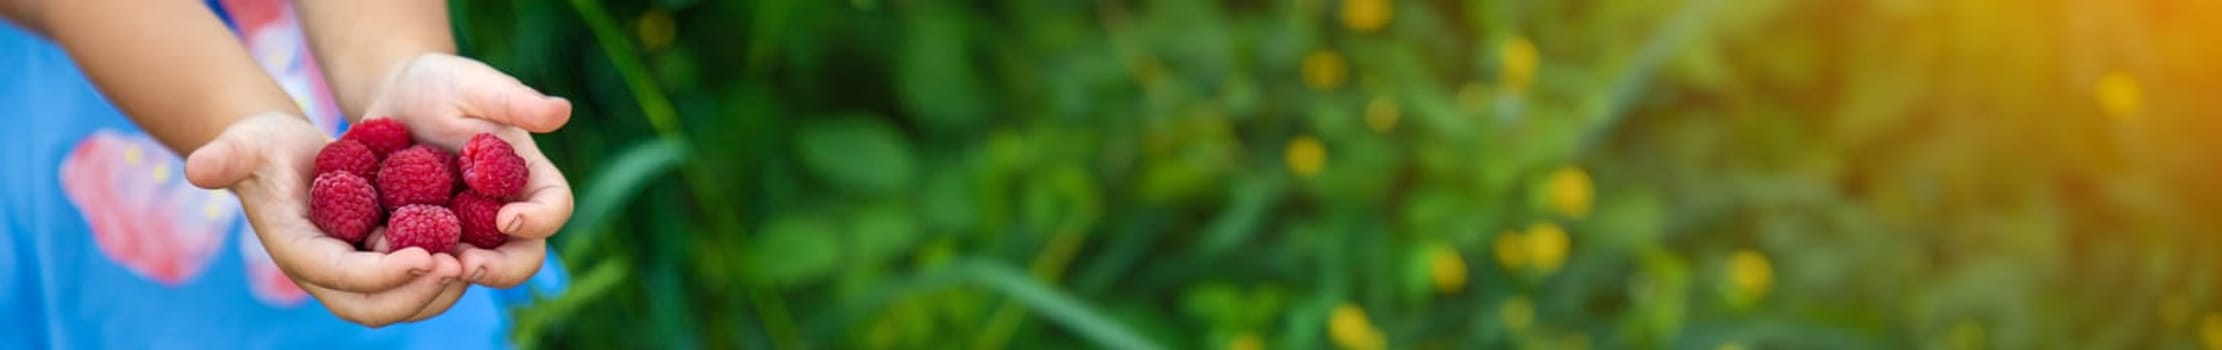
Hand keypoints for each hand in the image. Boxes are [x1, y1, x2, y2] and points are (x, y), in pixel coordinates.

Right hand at [185, 113, 462, 326]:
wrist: (284, 154)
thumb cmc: (264, 146)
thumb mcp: (248, 144)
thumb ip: (225, 157)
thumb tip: (197, 167)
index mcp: (298, 253)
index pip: (345, 277)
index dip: (386, 274)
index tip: (427, 257)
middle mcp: (327, 275)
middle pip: (375, 306)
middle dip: (418, 293)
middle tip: (457, 266)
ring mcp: (354, 274)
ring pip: (400, 303)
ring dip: (436, 290)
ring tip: (471, 262)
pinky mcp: (377, 264)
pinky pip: (413, 283)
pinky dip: (441, 275)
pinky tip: (471, 250)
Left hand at [362, 53, 572, 290]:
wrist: (391, 100)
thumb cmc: (440, 84)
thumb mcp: (474, 85)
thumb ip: (514, 101)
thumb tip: (563, 110)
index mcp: (528, 176)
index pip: (555, 206)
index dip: (540, 220)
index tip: (506, 218)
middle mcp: (505, 211)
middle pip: (524, 256)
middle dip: (499, 268)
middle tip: (464, 265)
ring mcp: (468, 232)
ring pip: (476, 269)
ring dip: (454, 274)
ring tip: (422, 264)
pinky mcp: (430, 241)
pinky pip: (428, 265)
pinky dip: (412, 266)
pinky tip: (384, 253)